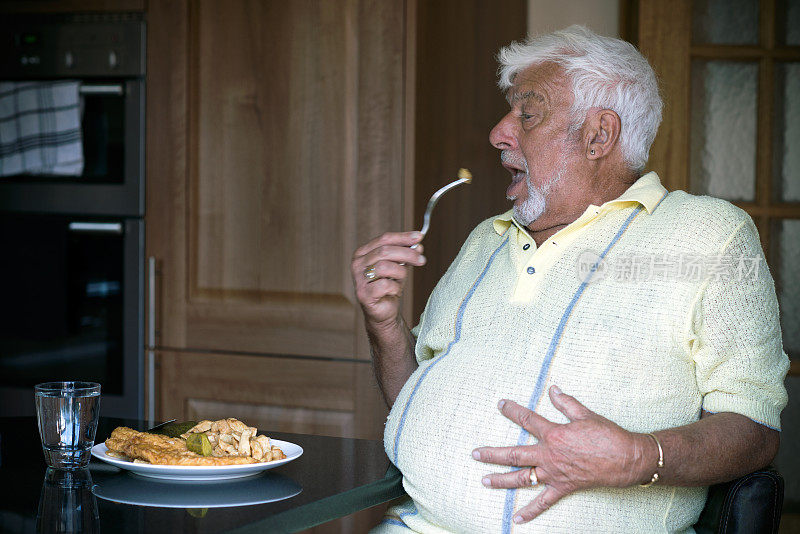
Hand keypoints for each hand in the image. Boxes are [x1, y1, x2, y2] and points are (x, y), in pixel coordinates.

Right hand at [351, 231, 425, 326]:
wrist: (383, 312)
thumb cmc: (389, 287)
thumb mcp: (399, 267)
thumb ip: (406, 255)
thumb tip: (418, 245)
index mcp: (363, 253)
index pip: (384, 239)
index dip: (403, 237)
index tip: (419, 237)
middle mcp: (357, 264)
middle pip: (385, 251)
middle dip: (407, 254)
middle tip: (421, 259)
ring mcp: (358, 279)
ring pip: (384, 267)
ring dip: (400, 272)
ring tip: (402, 279)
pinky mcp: (363, 294)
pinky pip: (385, 285)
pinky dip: (395, 287)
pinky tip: (394, 291)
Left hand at [472, 385, 653, 523]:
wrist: (626, 459)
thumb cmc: (607, 435)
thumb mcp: (585, 414)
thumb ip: (566, 402)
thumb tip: (553, 390)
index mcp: (554, 434)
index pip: (527, 420)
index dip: (512, 411)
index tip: (500, 404)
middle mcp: (549, 455)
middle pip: (514, 454)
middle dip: (492, 454)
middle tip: (475, 453)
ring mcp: (554, 474)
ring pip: (522, 478)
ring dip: (501, 480)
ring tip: (484, 481)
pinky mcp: (564, 487)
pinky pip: (544, 502)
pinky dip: (530, 511)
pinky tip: (517, 518)